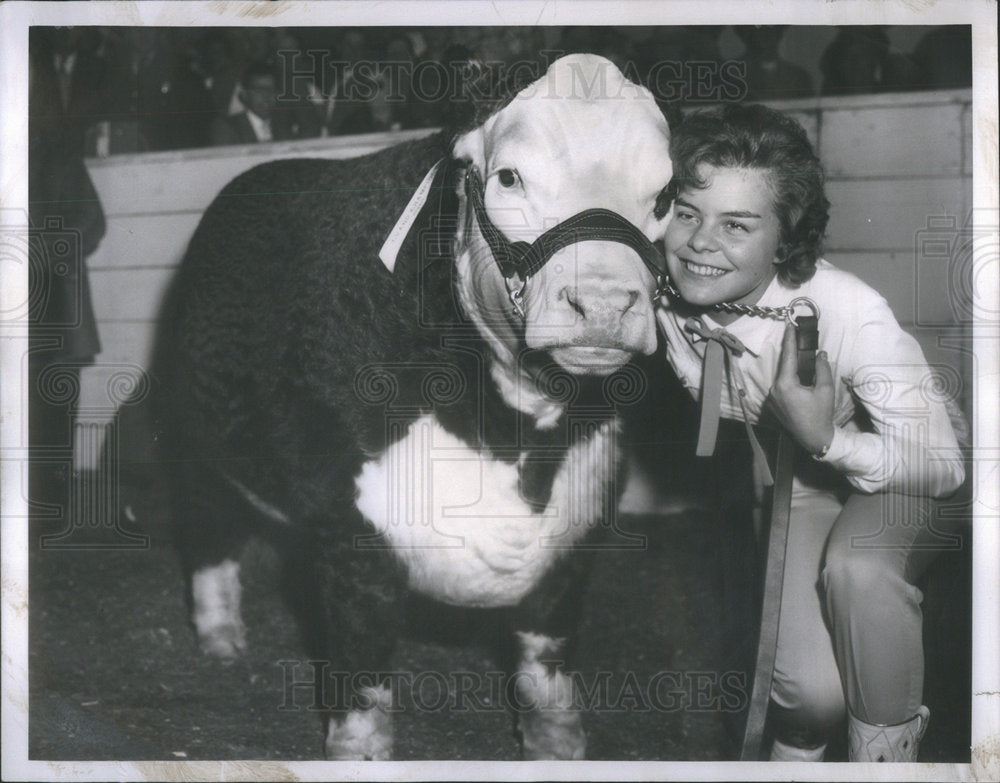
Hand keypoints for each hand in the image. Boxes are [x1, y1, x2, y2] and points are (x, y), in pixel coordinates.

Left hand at [766, 323, 835, 454]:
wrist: (814, 439)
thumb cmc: (820, 415)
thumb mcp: (825, 390)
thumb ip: (822, 369)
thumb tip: (820, 354)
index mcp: (785, 385)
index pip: (788, 357)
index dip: (790, 340)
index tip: (789, 326)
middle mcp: (774, 390)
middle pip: (783, 366)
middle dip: (790, 351)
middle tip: (795, 335)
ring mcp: (771, 399)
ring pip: (781, 376)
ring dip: (790, 366)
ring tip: (799, 353)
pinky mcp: (773, 405)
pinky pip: (780, 386)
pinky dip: (788, 379)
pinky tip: (797, 374)